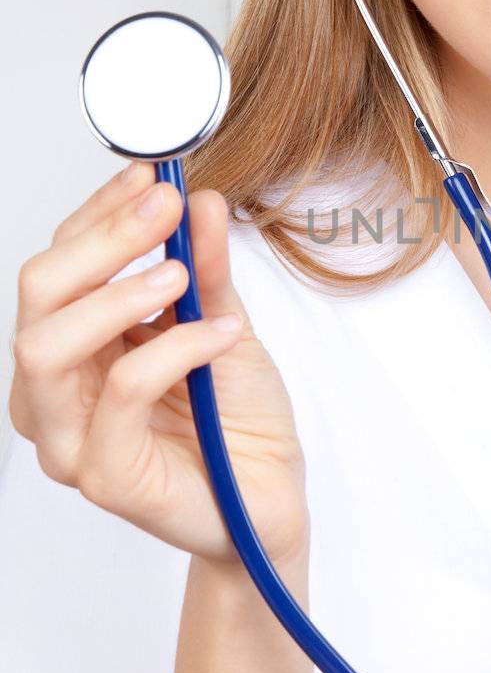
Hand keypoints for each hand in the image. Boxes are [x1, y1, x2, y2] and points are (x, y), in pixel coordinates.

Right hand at [9, 160, 308, 568]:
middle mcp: (56, 391)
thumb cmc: (236, 419)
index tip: (152, 176)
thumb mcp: (224, 322)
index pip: (59, 263)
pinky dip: (173, 349)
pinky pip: (121, 394)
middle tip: (166, 208)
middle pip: (38, 294)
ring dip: (116, 292)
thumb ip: (206, 268)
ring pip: (47, 346)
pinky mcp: (103, 476)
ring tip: (180, 274)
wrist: (270, 497)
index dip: (99, 212)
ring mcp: (70, 438)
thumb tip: (199, 200)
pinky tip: (220, 335)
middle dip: (102, 239)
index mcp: (74, 346)